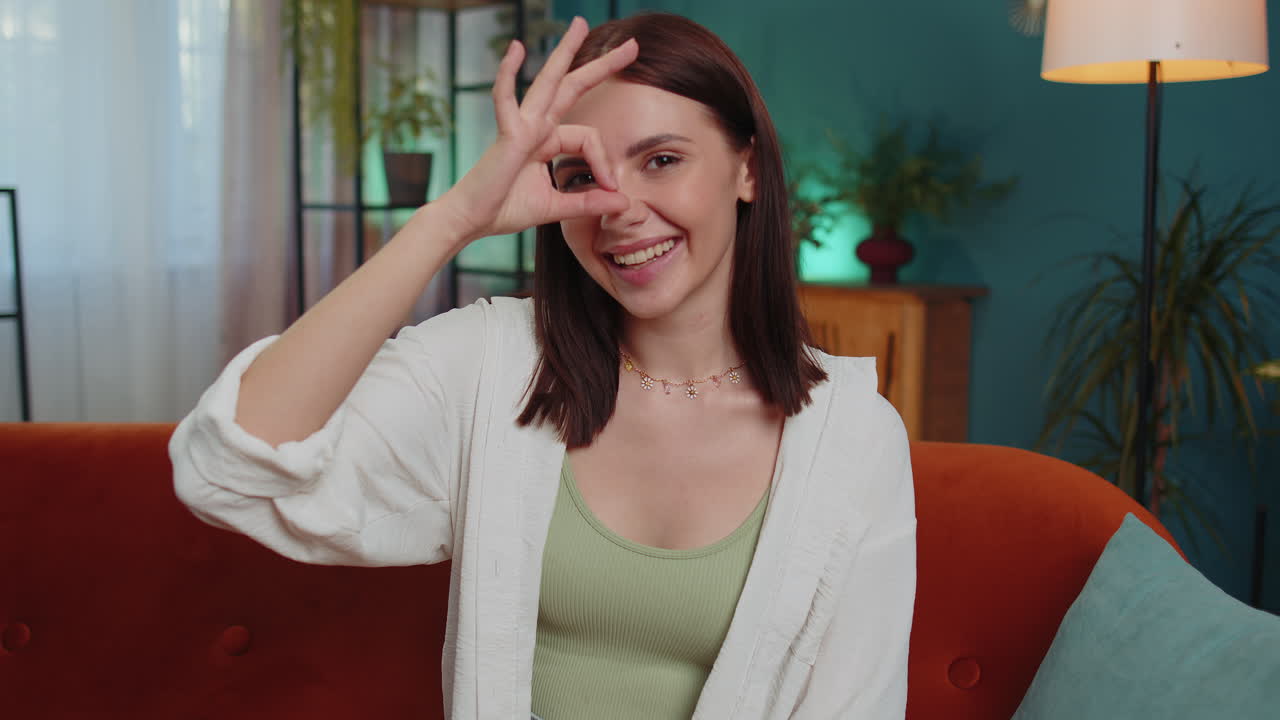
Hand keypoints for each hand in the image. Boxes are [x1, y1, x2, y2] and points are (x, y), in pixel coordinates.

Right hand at [432, 17, 637, 246]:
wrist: (471, 220)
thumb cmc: (504, 210)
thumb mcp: (556, 207)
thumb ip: (588, 203)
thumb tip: (624, 202)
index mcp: (547, 141)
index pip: (589, 138)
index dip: (604, 162)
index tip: (611, 188)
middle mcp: (536, 127)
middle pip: (573, 87)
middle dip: (602, 65)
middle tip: (632, 45)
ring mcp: (521, 126)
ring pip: (548, 81)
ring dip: (564, 51)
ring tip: (580, 24)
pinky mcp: (506, 134)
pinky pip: (505, 98)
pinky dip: (507, 74)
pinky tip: (516, 48)